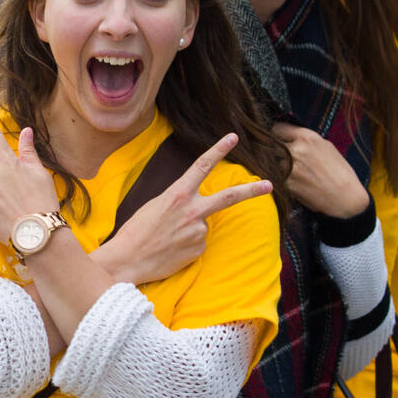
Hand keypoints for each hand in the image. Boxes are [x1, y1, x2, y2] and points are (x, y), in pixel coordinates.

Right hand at [96, 133, 272, 284]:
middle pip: (229, 196)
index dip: (218, 149)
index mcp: (178, 194)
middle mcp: (193, 211)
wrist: (128, 260)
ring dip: (190, 229)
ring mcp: (198, 231)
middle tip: (269, 185)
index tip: (233, 137)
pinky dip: (187, 245)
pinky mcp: (199, 249)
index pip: (202, 165)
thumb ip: (180, 202)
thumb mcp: (155, 205)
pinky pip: (198, 243)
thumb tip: (196, 209)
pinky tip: (171, 249)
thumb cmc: (136, 231)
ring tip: (167, 238)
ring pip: (203, 224)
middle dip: (252, 190)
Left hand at [276, 123, 369, 217]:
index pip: (278, 128)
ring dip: (278, 166)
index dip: (277, 134)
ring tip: (295, 173)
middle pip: (271, 145)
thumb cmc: (340, 172)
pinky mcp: (286, 183)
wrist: (346, 198)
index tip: (278, 139)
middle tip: (285, 158)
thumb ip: (306, 140)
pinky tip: (296, 183)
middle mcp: (296, 150)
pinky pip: (277, 177)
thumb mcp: (326, 147)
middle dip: (276, 150)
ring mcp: (289, 167)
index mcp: (307, 137)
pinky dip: (282, 179)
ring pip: (273, 162)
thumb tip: (291, 137)